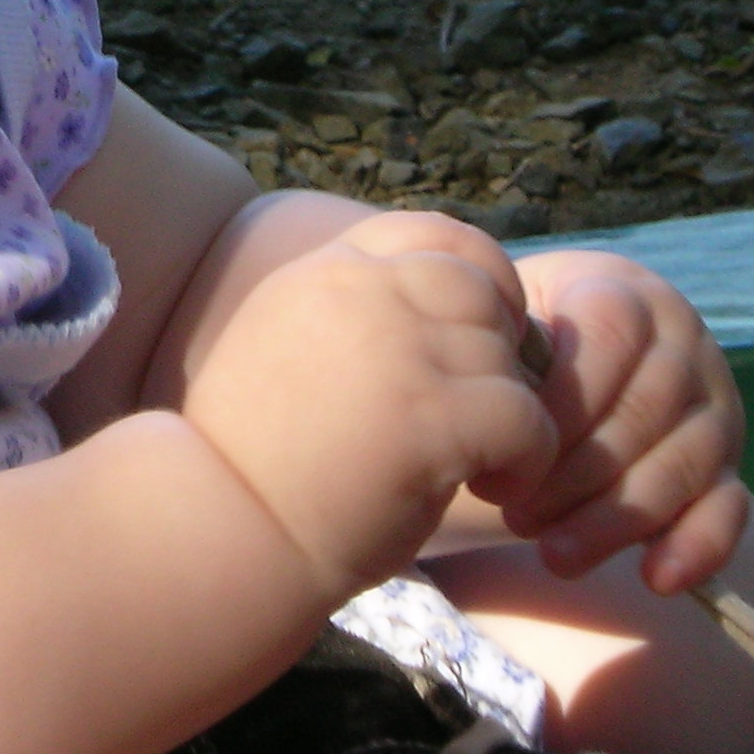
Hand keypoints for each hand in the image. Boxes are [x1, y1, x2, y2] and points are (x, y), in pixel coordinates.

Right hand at [182, 212, 557, 597]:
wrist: (225, 522)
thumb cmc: (249, 458)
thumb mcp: (281, 344)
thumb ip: (345, 313)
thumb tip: (421, 317)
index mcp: (327, 273)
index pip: (432, 232)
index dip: (476, 276)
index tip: (476, 333)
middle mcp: (367, 292)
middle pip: (480, 286)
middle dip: (500, 347)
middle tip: (483, 410)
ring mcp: (403, 347)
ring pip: (509, 355)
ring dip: (511, 412)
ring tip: (484, 465)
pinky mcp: (435, 414)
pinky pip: (527, 417)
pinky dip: (528, 460)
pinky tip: (492, 490)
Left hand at [500, 250, 747, 590]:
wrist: (569, 354)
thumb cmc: (522, 338)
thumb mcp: (509, 316)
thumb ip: (501, 336)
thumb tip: (479, 389)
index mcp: (627, 294)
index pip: (610, 336)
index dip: (558, 400)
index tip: (500, 447)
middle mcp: (684, 346)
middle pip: (642, 413)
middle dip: (574, 475)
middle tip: (513, 515)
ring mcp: (715, 408)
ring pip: (680, 466)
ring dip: (616, 520)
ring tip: (554, 556)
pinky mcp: (729, 467)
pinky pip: (729, 507)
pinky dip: (698, 545)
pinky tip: (655, 578)